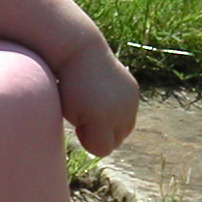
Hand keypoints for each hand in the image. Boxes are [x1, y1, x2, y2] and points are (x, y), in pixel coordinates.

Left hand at [55, 43, 138, 157]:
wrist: (80, 52)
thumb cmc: (66, 86)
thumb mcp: (69, 113)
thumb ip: (87, 133)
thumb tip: (102, 145)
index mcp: (103, 118)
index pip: (102, 149)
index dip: (87, 140)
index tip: (77, 123)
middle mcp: (121, 111)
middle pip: (116, 141)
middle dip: (101, 134)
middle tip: (84, 115)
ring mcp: (131, 101)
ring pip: (125, 130)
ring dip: (111, 126)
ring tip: (94, 108)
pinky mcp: (134, 92)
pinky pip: (129, 114)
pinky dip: (118, 113)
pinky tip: (103, 99)